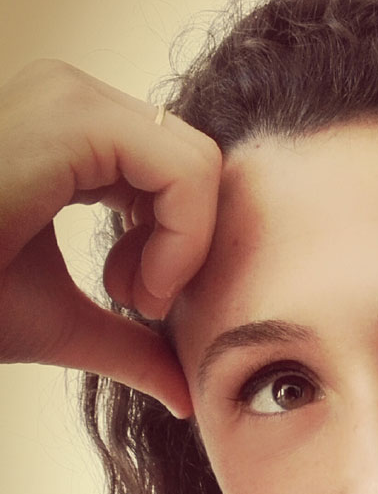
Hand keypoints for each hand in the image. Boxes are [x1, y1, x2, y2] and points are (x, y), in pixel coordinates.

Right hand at [0, 61, 221, 415]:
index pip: (177, 172)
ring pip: (199, 164)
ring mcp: (68, 99)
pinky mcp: (72, 117)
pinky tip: (136, 286)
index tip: (141, 299)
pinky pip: (185, 169)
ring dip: (185, 246)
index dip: (183, 242)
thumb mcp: (62, 323)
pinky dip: (185, 239)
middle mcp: (69, 98)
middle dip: (188, 243)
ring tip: (130, 295)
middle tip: (139, 300)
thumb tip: (189, 394)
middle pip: (196, 164)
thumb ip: (130, 347)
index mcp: (68, 133)